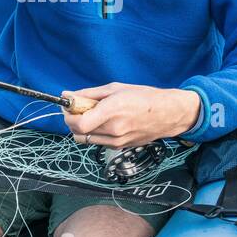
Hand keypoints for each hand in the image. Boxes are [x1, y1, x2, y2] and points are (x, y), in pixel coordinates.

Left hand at [61, 83, 201, 147]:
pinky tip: (105, 123)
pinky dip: (95, 133)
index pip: (79, 123)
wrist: (168, 114)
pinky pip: (99, 142)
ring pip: (86, 140)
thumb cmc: (144, 97)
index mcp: (112, 111)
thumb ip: (89, 94)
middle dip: (73, 121)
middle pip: (78, 133)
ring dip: (83, 128)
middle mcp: (113, 130)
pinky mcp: (121, 147)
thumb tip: (67, 95)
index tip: (69, 108)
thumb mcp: (115, 88)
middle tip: (79, 110)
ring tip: (93, 116)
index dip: (68, 117)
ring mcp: (117, 142)